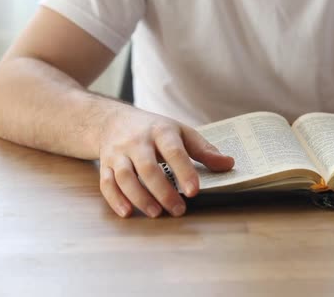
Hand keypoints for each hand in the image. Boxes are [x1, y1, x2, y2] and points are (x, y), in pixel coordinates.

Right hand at [98, 107, 233, 217]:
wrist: (112, 120)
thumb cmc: (154, 129)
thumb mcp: (181, 132)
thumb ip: (204, 150)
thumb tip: (229, 164)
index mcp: (161, 131)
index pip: (174, 152)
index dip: (184, 171)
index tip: (194, 191)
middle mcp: (137, 141)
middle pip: (147, 167)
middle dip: (163, 191)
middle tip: (178, 209)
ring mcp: (118, 153)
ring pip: (124, 176)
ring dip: (139, 197)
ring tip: (156, 213)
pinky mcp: (105, 165)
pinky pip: (106, 183)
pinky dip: (115, 199)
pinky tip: (128, 213)